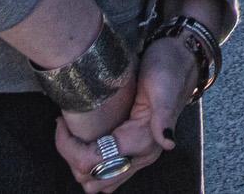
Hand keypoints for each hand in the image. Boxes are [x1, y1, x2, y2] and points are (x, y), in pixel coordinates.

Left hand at [52, 67, 162, 190]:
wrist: (181, 61)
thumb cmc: (168, 68)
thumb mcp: (164, 85)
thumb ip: (164, 114)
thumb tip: (167, 142)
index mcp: (143, 141)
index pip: (93, 162)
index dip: (69, 147)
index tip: (62, 122)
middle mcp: (142, 156)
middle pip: (92, 179)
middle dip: (71, 157)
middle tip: (66, 129)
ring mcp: (137, 157)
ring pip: (98, 182)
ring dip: (80, 164)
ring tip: (73, 136)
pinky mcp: (133, 153)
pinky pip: (106, 174)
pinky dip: (90, 165)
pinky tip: (85, 141)